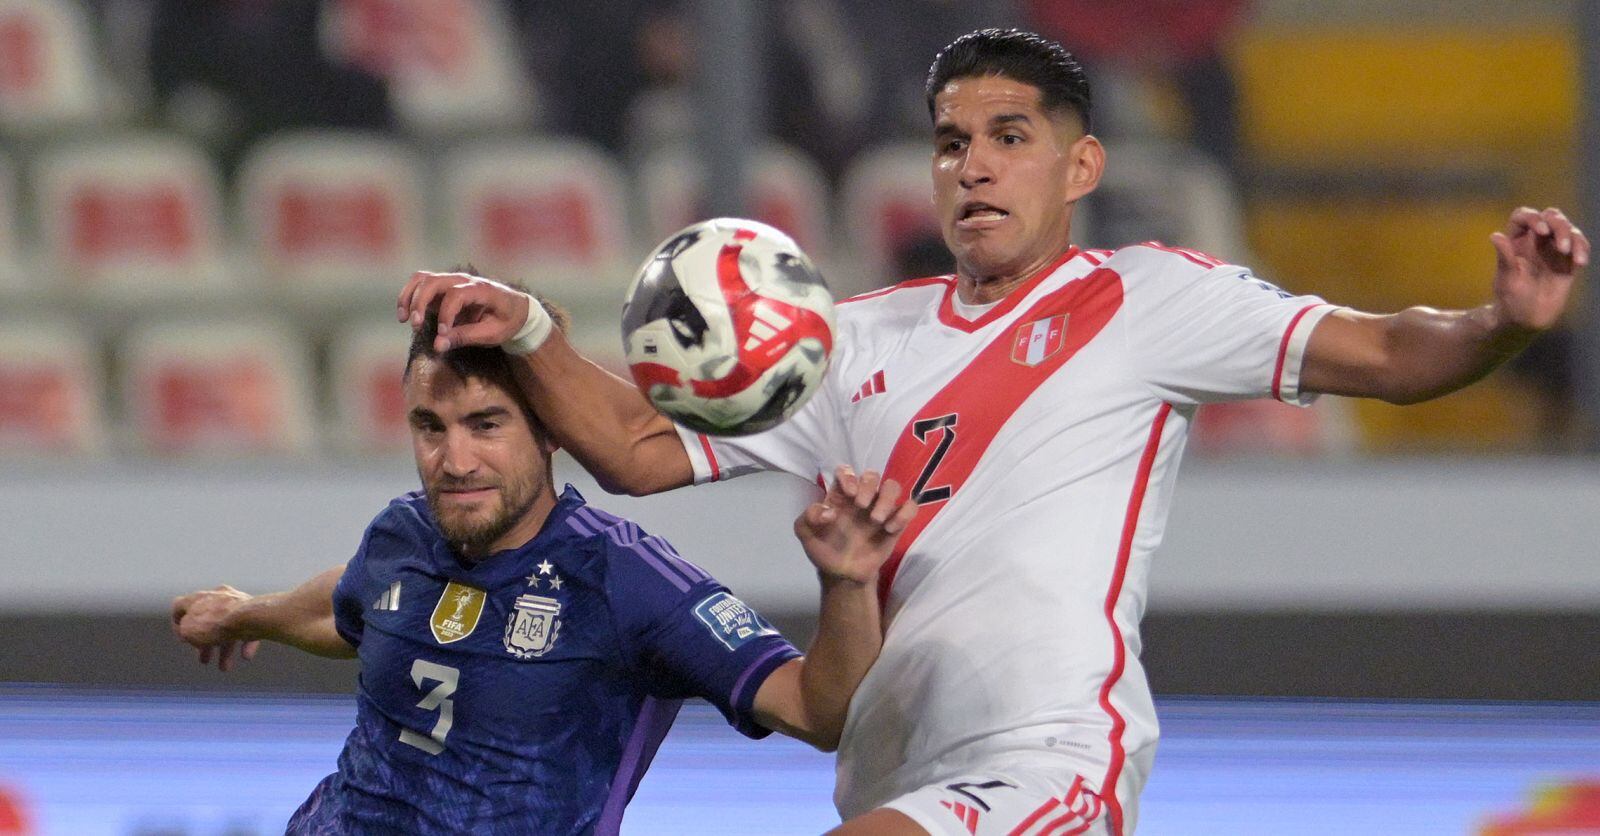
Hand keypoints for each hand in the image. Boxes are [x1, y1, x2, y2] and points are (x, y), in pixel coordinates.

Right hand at [171, 586, 258, 671]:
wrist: (249, 616)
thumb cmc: (214, 622)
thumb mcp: (187, 630)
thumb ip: (184, 630)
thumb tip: (189, 632)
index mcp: (198, 597)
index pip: (181, 606)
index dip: (178, 623)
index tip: (183, 639)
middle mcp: (218, 596)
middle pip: (207, 622)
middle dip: (206, 644)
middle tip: (205, 660)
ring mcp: (238, 603)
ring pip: (228, 628)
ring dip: (225, 650)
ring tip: (225, 668)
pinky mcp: (254, 612)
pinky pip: (248, 629)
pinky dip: (245, 644)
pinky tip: (246, 656)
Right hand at [396, 271, 531, 352]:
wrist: (515, 308)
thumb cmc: (507, 321)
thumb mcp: (492, 334)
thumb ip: (465, 337)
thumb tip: (437, 345)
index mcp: (482, 289)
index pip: (457, 294)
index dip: (446, 313)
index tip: (443, 333)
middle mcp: (465, 280)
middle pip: (434, 281)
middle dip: (420, 302)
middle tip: (416, 325)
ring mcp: (452, 281)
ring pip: (423, 278)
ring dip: (409, 296)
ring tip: (404, 319)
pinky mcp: (443, 288)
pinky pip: (421, 284)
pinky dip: (410, 296)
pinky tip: (406, 315)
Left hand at [794, 466, 918, 584]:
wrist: (842, 575)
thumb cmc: (824, 549)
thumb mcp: (805, 533)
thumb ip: (809, 517)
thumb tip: (830, 512)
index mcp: (840, 495)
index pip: (847, 471)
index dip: (849, 476)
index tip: (850, 493)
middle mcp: (862, 497)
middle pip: (872, 475)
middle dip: (868, 486)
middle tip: (861, 507)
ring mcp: (880, 509)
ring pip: (893, 486)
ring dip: (887, 498)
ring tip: (877, 520)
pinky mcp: (896, 524)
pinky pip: (910, 507)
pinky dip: (904, 514)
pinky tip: (890, 529)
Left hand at [1489, 207, 1587, 331]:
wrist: (1527, 318)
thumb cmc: (1511, 298)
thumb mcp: (1506, 278)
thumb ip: (1504, 257)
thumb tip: (1495, 235)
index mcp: (1516, 240)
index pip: (1523, 216)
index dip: (1532, 217)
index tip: (1541, 231)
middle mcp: (1536, 240)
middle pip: (1551, 216)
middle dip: (1559, 225)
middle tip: (1561, 246)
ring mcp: (1554, 249)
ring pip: (1568, 228)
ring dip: (1573, 238)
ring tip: (1573, 258)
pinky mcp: (1568, 260)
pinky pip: (1580, 246)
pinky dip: (1582, 249)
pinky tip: (1580, 263)